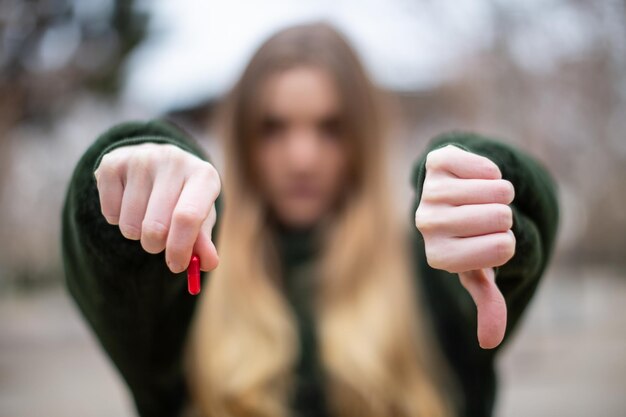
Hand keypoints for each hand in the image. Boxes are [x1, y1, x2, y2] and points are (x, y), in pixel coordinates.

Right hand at [94, 143, 219, 273]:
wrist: (158, 165)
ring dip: (135, 233)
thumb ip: (203, 242)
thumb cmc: (184, 198)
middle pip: (156, 226)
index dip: (180, 248)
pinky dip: (116, 219)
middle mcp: (174, 161)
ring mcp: (141, 158)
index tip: (176, 267)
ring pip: (129, 224)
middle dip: (155, 245)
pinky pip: (109, 213)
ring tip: (145, 216)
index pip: (187, 217)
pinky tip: (128, 203)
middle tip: (158, 241)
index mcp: (203, 175)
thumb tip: (208, 263)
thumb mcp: (200, 218)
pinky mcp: (112, 162)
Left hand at [415, 145, 515, 348]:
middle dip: (505, 217)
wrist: (443, 194)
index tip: (488, 241)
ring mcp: (429, 192)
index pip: (504, 248)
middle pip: (502, 217)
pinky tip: (472, 178)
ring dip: (501, 193)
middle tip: (484, 217)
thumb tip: (489, 344)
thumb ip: (485, 301)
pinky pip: (488, 166)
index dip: (507, 242)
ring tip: (481, 198)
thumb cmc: (465, 236)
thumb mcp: (476, 268)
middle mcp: (427, 225)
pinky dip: (491, 171)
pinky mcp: (436, 162)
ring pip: (499, 190)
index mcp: (439, 257)